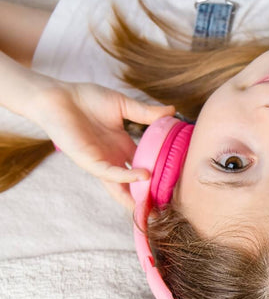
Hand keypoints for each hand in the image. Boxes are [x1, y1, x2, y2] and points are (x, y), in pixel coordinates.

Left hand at [28, 81, 174, 208]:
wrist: (60, 97)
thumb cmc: (88, 99)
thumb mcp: (124, 105)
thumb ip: (147, 112)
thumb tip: (172, 110)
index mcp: (123, 146)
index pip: (144, 164)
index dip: (159, 172)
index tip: (178, 177)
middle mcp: (114, 158)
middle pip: (133, 183)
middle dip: (147, 194)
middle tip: (169, 201)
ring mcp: (102, 162)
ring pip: (121, 186)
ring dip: (138, 194)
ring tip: (157, 200)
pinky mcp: (90, 162)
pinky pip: (110, 174)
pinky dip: (126, 177)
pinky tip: (143, 175)